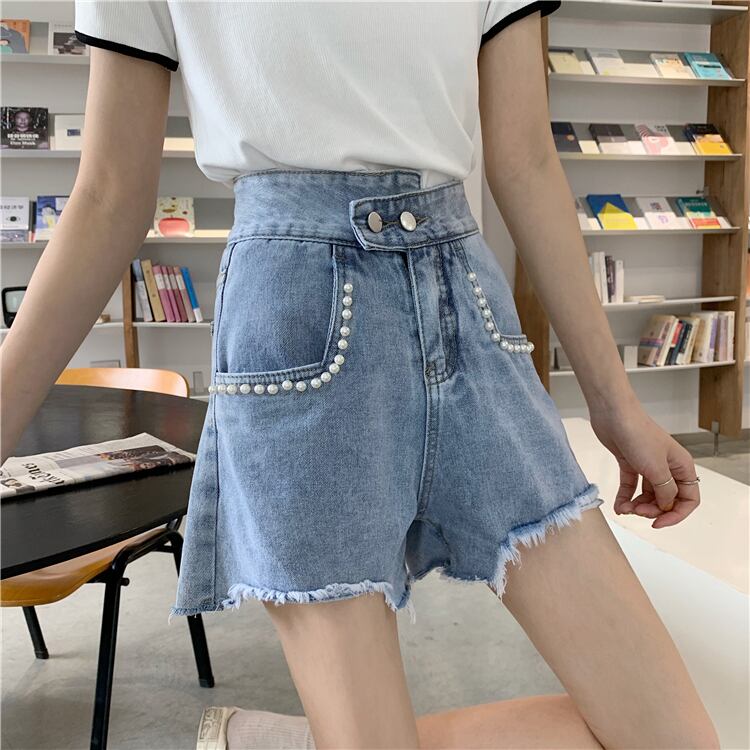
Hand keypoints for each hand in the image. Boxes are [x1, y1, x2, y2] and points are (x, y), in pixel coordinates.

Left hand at [589, 399, 700, 528]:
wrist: (613, 414)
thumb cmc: (638, 434)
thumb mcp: (656, 469)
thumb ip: (665, 492)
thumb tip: (667, 506)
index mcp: (682, 466)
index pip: (689, 499)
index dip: (676, 514)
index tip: (658, 523)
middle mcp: (667, 467)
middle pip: (667, 499)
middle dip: (653, 510)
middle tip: (637, 512)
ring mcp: (648, 465)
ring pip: (648, 494)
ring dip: (637, 506)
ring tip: (625, 509)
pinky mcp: (630, 462)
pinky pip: (631, 486)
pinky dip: (625, 497)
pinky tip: (618, 507)